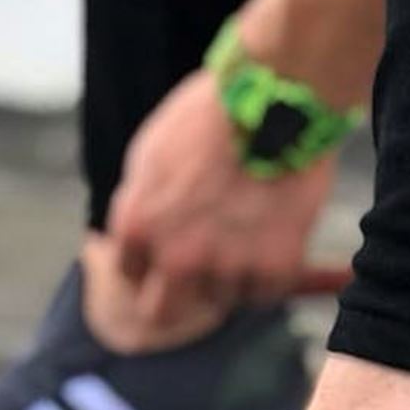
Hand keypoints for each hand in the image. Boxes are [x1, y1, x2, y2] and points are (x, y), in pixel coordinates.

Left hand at [107, 70, 334, 324]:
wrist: (278, 97)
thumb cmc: (212, 113)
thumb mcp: (150, 155)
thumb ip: (140, 205)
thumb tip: (134, 240)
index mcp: (136, 226)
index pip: (130, 272)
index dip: (151, 258)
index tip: (171, 245)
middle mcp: (176, 256)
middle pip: (162, 312)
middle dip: (177, 294)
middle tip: (200, 271)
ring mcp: (227, 267)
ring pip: (221, 299)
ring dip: (231, 275)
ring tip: (248, 228)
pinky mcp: (274, 269)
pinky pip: (264, 293)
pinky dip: (269, 272)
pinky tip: (273, 235)